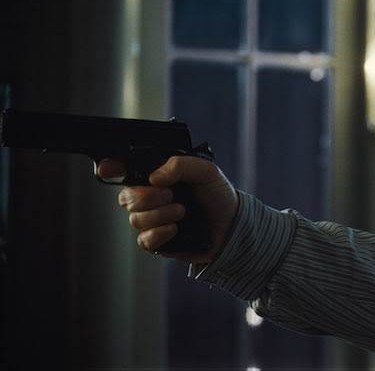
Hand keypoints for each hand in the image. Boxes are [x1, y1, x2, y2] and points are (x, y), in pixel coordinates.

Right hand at [98, 156, 239, 262]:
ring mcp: (152, 220)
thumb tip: (154, 177)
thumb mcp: (206, 171)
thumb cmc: (218, 195)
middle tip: (171, 194)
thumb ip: (180, 165)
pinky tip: (175, 228)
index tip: (109, 168)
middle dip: (146, 196)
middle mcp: (149, 197)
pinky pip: (144, 240)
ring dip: (160, 214)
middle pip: (125, 196)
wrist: (232, 226)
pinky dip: (159, 233)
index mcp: (157, 176)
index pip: (124, 170)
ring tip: (182, 211)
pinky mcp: (157, 241)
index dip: (111, 168)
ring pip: (134, 219)